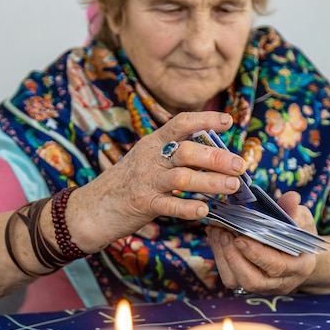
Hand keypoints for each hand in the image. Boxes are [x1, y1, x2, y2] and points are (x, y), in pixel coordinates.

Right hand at [66, 112, 248, 251]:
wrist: (90, 209)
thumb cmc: (125, 185)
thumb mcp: (146, 161)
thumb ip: (172, 155)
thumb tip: (212, 155)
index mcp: (152, 143)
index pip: (180, 123)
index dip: (205, 119)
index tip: (228, 121)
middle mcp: (150, 158)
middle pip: (187, 151)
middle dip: (216, 157)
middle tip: (239, 165)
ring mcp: (145, 181)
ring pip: (182, 177)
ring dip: (211, 181)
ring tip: (232, 186)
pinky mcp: (141, 204)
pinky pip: (169, 205)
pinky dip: (189, 208)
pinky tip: (205, 210)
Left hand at [207, 191, 317, 294]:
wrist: (297, 255)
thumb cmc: (299, 235)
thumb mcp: (302, 220)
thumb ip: (294, 211)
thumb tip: (291, 197)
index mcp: (298, 268)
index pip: (277, 266)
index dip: (257, 254)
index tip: (240, 237)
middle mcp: (279, 283)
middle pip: (253, 280)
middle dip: (234, 257)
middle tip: (224, 234)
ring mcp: (261, 287)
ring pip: (236, 281)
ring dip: (223, 255)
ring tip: (218, 232)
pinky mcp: (246, 284)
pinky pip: (228, 276)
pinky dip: (219, 255)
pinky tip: (216, 236)